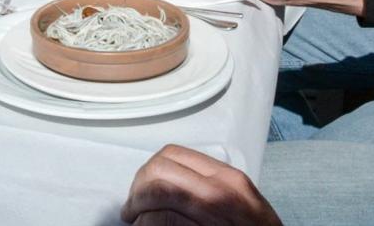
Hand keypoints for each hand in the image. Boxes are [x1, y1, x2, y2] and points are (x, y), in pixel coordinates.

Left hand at [122, 145, 280, 225]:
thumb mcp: (242, 204)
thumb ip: (212, 187)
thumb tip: (174, 179)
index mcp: (228, 179)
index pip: (173, 154)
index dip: (149, 169)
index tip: (142, 186)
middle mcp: (221, 191)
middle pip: (160, 170)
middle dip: (139, 186)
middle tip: (132, 206)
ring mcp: (212, 212)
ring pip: (159, 191)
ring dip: (137, 204)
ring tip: (133, 217)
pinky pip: (164, 219)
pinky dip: (147, 221)